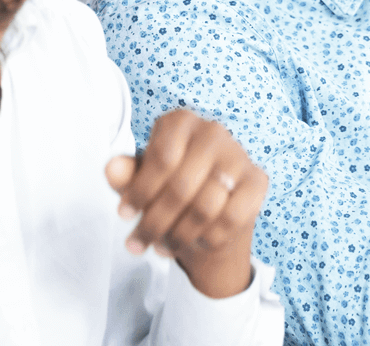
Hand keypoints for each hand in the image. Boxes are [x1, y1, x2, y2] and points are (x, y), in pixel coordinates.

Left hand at [105, 108, 267, 298]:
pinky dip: (209, 237)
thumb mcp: (141, 181)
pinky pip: (231, 218)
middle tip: (137, 244)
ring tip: (161, 248)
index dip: (140, 191)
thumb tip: (112, 168)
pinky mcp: (258, 180)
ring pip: (206, 207)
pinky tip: (196, 241)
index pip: (161, 158)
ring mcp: (238, 155)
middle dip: (155, 223)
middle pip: (182, 187)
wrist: (210, 209)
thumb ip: (126, 175)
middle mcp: (212, 131)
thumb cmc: (168, 187)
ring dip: (179, 236)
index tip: (123, 214)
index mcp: (180, 122)